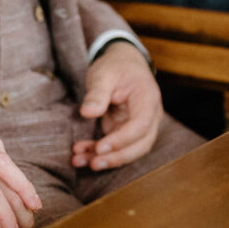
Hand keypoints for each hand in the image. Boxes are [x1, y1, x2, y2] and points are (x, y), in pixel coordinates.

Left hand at [73, 40, 162, 170]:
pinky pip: (116, 147)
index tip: (100, 148)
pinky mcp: (127, 131)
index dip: (122, 140)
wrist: (123, 64)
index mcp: (148, 99)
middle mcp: (150, 116)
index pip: (141, 126)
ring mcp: (140, 126)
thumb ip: (97, 92)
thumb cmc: (115, 66)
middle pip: (140, 145)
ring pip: (129, 150)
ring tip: (79, 160)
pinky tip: (80, 154)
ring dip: (105, 159)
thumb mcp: (104, 73)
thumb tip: (88, 113)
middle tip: (93, 163)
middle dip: (116, 157)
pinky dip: (98, 153)